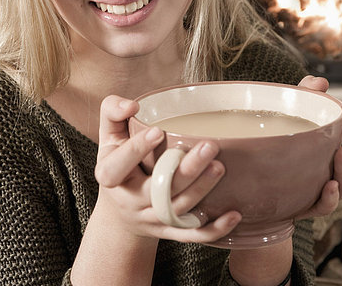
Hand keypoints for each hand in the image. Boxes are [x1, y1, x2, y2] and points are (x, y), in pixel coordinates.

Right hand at [94, 94, 241, 243]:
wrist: (120, 213)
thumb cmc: (118, 162)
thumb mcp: (108, 136)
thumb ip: (112, 112)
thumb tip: (132, 105)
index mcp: (110, 176)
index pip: (118, 166)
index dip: (136, 150)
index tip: (158, 131)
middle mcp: (131, 201)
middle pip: (158, 190)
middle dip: (186, 170)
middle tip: (210, 146)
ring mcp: (151, 219)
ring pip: (177, 210)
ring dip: (201, 190)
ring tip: (220, 167)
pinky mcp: (169, 232)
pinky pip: (191, 235)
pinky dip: (214, 229)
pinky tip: (234, 214)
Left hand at [295, 75, 341, 219]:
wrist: (259, 173)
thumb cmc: (288, 139)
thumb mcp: (298, 113)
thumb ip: (309, 94)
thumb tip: (319, 82)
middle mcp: (341, 169)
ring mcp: (329, 187)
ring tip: (340, 152)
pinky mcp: (310, 203)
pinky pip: (327, 206)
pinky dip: (331, 197)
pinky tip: (329, 184)